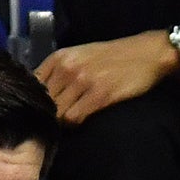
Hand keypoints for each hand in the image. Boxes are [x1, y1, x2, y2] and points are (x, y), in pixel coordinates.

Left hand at [36, 32, 179, 124]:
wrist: (146, 54)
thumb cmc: (114, 57)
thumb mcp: (81, 56)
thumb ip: (61, 70)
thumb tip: (45, 92)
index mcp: (59, 57)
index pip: (33, 84)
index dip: (36, 100)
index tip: (44, 109)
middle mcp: (67, 68)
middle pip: (44, 100)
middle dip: (47, 114)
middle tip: (56, 122)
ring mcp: (82, 81)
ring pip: (57, 112)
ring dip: (61, 122)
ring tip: (68, 125)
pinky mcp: (99, 95)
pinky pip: (74, 117)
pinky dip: (73, 125)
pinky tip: (81, 123)